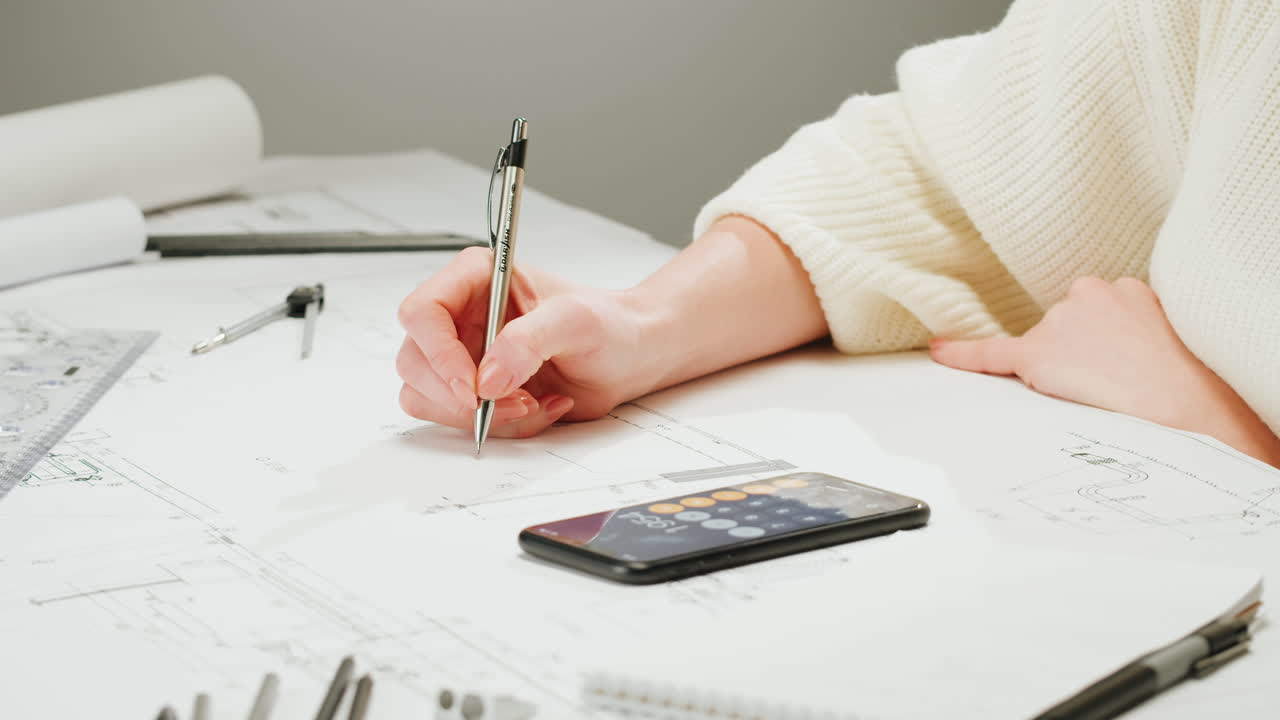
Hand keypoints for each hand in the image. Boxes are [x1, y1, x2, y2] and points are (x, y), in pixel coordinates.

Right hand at [396, 247, 655, 437]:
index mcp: (475, 279)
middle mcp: (460, 316)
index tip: (471, 385)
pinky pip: (459, 420)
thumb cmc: (608, 324)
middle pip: (415, 362)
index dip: (437, 353)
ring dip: (481, 414)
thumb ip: (529, 341)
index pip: (422, 312)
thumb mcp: (576, 321)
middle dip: (460, 395)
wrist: (629, 357)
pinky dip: (499, 425)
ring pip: (428, 397)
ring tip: (532, 401)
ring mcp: (463, 356)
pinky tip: (538, 405)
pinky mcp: (474, 390)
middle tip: (513, 400)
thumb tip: (486, 378)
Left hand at [930, 277, 1279, 465]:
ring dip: (1063, 371)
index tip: (1118, 360)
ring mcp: (1059, 324)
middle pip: (1064, 329)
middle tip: (1116, 385)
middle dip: (1080, 356)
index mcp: (1122, 288)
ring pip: (1045, 349)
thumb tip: (1122, 349)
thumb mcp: (1171, 335)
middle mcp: (1085, 295)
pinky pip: (990, 352)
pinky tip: (938, 350)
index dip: (1103, 343)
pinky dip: (961, 353)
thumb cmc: (1185, 382)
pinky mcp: (1037, 354)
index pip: (1094, 312)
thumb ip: (1137, 328)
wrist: (1183, 406)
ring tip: (1105, 393)